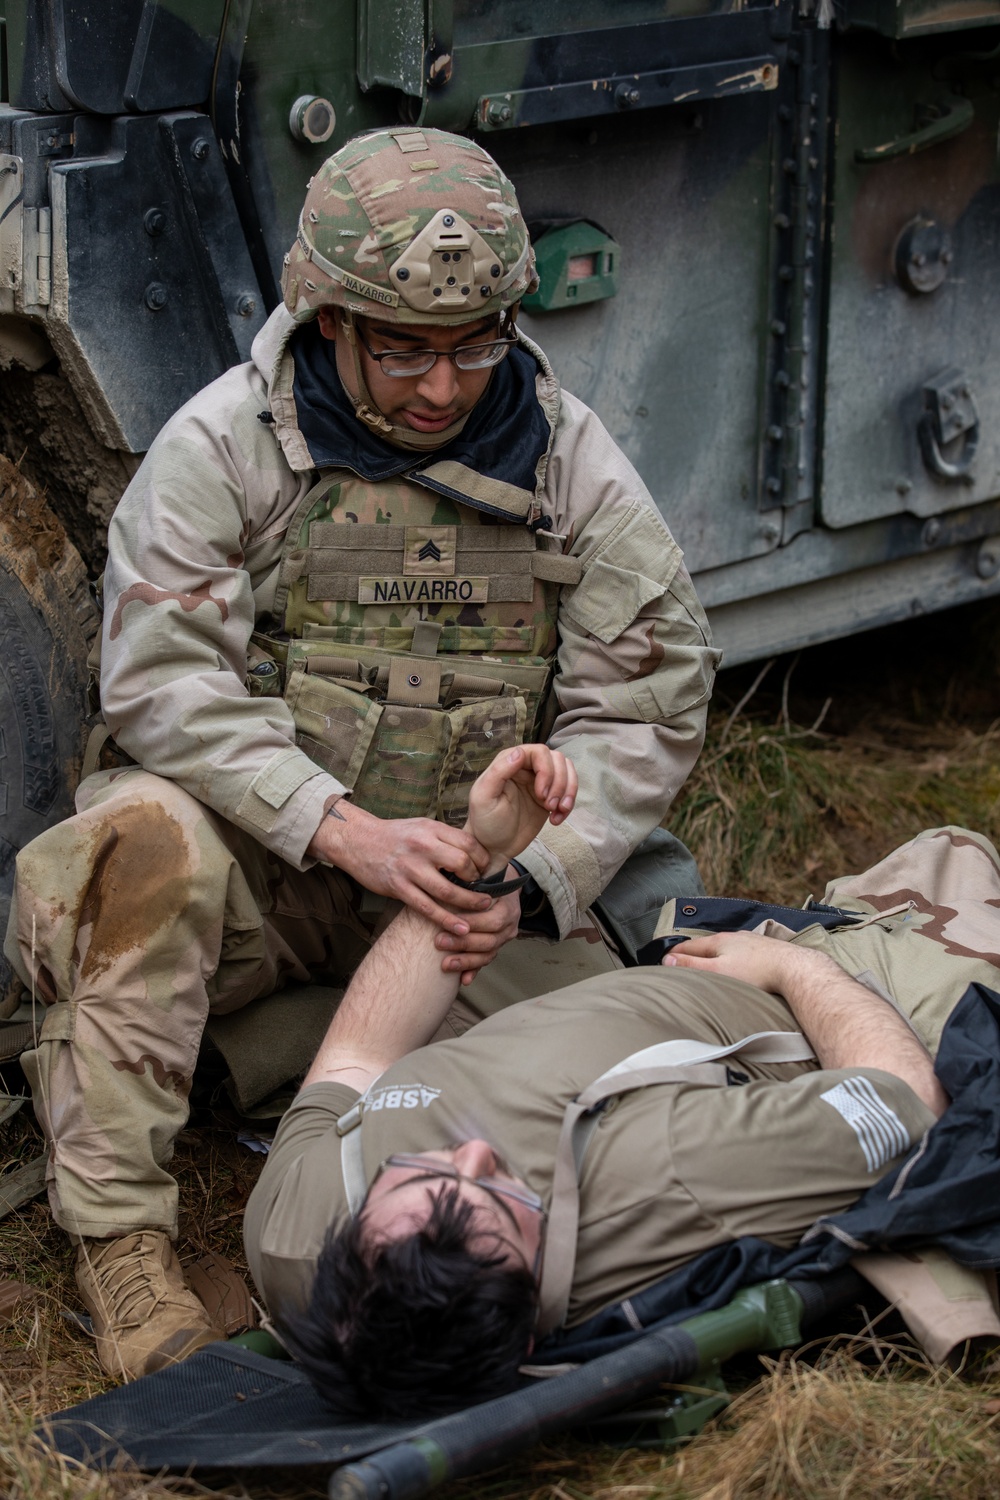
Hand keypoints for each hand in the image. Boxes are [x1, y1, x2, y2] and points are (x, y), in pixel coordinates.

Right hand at [306, 799, 492, 935]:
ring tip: (483, 909)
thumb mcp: (421, 827)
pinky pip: (427, 908)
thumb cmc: (394, 835)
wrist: (358, 840)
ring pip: (447, 890)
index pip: (468, 843)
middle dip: (477, 880)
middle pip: (462, 864)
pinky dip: (446, 920)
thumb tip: (473, 855)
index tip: (486, 870)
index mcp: (431, 829)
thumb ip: (444, 839)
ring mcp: (409, 868)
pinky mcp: (398, 887)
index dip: (483, 859)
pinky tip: (460, 928)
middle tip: (484, 889)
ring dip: (469, 903)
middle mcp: (422, 846)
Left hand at [435, 875, 521, 984]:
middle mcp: (510, 924)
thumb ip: (468, 880)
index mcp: (507, 906)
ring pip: (488, 954)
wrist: (502, 881)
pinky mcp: (496, 946)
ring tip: (445, 965)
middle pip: (489, 940)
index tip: (447, 924)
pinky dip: (474, 971)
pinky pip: (486, 961)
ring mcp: (504, 937)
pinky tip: (463, 980)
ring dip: (466, 961)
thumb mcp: (481, 874)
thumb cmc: (486, 876)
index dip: (471, 924)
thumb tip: (445, 876)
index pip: (492, 921)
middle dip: (463, 944)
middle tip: (439, 943)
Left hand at [465, 745, 576, 868]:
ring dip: (568, 791)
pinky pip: (568, 790)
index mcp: (509, 762)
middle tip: (549, 805)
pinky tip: (557, 819)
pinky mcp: (548, 797)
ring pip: (566, 771)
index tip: (541, 794)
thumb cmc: (484, 823)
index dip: (546, 770)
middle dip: (559, 782)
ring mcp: (539, 781)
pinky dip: (568, 804)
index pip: (538, 752)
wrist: (494, 847)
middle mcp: (526, 768)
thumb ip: (499, 771)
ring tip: (558, 811)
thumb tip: (519, 752)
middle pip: (557, 759)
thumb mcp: (484, 797)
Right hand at [662, 931, 794, 993]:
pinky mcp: (764, 950)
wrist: (794, 968)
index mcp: (718, 941)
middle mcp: (734, 937)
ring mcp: (750, 942)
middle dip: (692, 953)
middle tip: (680, 962)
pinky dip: (730, 957)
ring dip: (712, 955)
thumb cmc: (756, 972)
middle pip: (706, 945)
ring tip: (705, 963)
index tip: (663, 961)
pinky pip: (741, 952)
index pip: (688, 946)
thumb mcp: (718, 970)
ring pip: (725, 947)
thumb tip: (667, 959)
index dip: (674, 954)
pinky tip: (735, 965)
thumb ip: (692, 966)